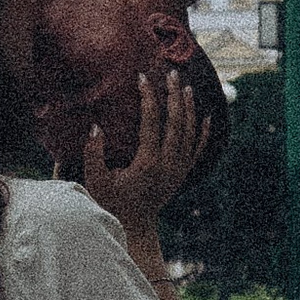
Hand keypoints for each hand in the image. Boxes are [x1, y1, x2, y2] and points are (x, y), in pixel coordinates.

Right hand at [80, 66, 203, 235]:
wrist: (134, 226)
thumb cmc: (111, 203)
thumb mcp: (95, 181)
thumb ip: (93, 154)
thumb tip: (95, 127)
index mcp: (147, 163)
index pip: (151, 122)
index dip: (148, 97)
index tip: (142, 77)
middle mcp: (168, 164)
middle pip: (176, 122)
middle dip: (173, 95)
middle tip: (171, 73)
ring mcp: (178, 170)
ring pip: (189, 133)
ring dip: (188, 108)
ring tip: (185, 86)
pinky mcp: (182, 174)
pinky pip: (197, 150)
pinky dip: (203, 133)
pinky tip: (206, 117)